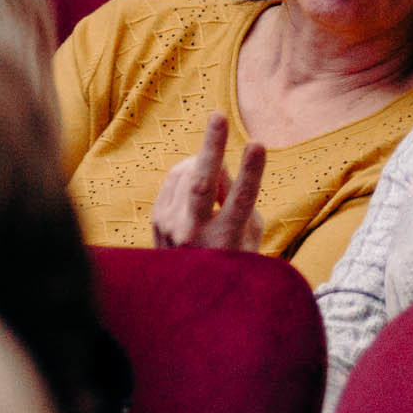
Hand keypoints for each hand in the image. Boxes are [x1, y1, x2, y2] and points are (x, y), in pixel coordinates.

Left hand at [150, 112, 266, 251]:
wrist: (189, 295)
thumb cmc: (233, 258)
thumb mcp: (249, 236)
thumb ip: (242, 200)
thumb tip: (218, 168)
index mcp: (226, 241)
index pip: (241, 200)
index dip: (251, 170)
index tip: (257, 144)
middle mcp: (194, 235)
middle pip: (201, 182)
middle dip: (211, 146)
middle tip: (218, 116)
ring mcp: (169, 228)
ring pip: (189, 173)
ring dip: (207, 168)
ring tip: (217, 192)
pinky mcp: (155, 220)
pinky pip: (176, 180)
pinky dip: (191, 178)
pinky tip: (198, 197)